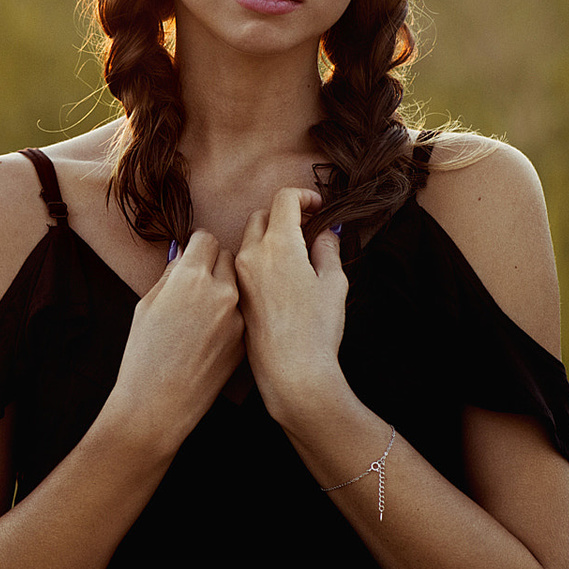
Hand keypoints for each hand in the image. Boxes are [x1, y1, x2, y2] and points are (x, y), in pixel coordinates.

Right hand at [105, 230, 245, 450]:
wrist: (158, 404)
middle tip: (196, 282)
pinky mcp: (245, 339)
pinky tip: (209, 336)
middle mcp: (221, 291)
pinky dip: (229, 316)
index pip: (207, 239)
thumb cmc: (143, 355)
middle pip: (227, 256)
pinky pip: (241, 313)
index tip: (192, 253)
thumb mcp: (146, 305)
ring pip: (238, 286)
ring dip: (224, 289)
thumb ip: (171, 275)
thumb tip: (185, 255)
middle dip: (213, 263)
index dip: (197, 245)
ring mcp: (237, 317)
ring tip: (202, 312)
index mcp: (190, 277)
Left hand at [234, 187, 348, 420]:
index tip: (317, 206)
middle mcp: (252, 255)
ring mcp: (239, 277)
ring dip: (269, 238)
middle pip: (261, 216)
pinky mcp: (235, 296)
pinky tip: (279, 280)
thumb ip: (327, 249)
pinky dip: (259, 260)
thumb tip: (323, 233)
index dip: (304, 196)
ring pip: (249, 241)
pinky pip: (243, 266)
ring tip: (294, 257)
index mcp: (279, 244)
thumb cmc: (317, 329)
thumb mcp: (333, 283)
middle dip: (284, 215)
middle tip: (307, 228)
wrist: (292, 372)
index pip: (284, 199)